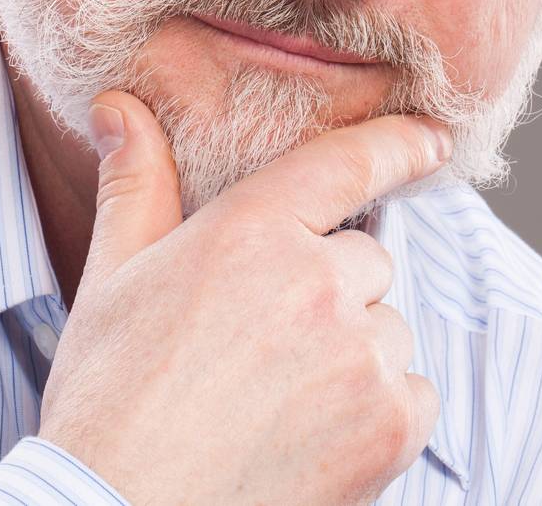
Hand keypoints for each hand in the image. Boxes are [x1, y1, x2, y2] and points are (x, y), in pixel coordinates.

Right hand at [38, 89, 449, 505]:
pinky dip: (379, 410)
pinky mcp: (391, 426)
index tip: (433, 138)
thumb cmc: (108, 400)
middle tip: (262, 344)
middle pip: (364, 262)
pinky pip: (414, 392)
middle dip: (329, 290)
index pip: (345, 164)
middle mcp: (317, 282)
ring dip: (354, 352)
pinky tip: (313, 435)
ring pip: (387, 330)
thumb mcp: (111, 278)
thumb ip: (136, 183)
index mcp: (250, 231)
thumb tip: (119, 106)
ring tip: (277, 399)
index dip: (398, 143)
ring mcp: (361, 355)